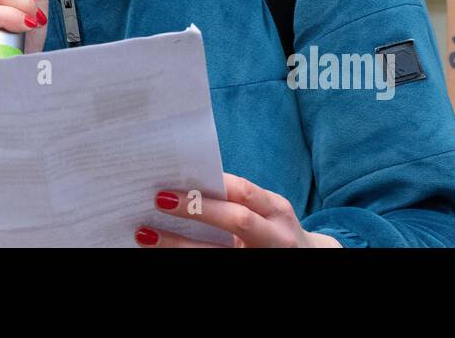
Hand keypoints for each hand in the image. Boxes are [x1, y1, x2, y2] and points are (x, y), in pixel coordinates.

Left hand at [135, 172, 343, 247]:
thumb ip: (237, 199)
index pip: (243, 191)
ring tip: (146, 235)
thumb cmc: (273, 229)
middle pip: (236, 221)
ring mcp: (262, 259)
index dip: (209, 186)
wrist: (309, 262)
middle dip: (196, 209)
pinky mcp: (249, 274)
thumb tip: (186, 183)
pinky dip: (185, 259)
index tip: (174, 181)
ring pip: (217, 253)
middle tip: (158, 200)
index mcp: (276, 210)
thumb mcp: (267, 211)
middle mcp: (275, 236)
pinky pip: (214, 266)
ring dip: (178, 245)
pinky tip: (161, 254)